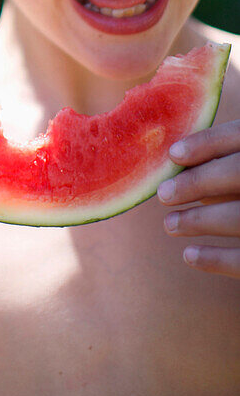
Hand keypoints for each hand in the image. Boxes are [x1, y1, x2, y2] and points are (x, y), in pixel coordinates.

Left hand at [159, 120, 239, 277]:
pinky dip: (216, 259)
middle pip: (238, 172)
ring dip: (199, 220)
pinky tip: (189, 255)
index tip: (173, 154)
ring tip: (170, 224)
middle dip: (197, 182)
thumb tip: (183, 167)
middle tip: (164, 194)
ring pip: (239, 217)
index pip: (239, 135)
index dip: (207, 143)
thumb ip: (227, 162)